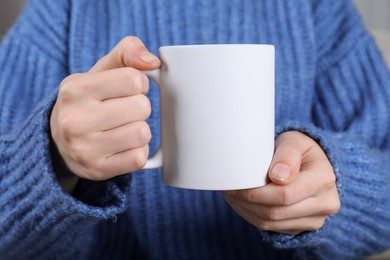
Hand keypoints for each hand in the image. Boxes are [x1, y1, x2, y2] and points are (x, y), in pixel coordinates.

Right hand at [50, 36, 160, 191]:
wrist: (59, 142)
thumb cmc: (88, 100)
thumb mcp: (100, 71)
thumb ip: (127, 52)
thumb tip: (153, 62)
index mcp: (75, 89)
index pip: (134, 79)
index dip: (139, 83)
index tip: (129, 89)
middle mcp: (75, 120)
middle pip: (142, 107)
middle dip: (140, 107)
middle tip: (125, 111)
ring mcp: (85, 149)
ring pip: (142, 133)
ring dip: (140, 129)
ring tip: (123, 128)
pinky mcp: (97, 170)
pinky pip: (139, 158)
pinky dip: (138, 151)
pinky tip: (123, 146)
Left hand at [223, 131, 339, 234]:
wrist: (313, 165)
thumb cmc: (299, 149)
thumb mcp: (294, 141)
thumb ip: (287, 153)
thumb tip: (278, 176)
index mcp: (324, 178)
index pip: (285, 194)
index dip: (257, 193)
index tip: (239, 183)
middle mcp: (325, 203)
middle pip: (276, 212)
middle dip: (247, 202)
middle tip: (229, 189)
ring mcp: (315, 219)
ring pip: (271, 223)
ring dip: (246, 210)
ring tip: (232, 194)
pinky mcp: (302, 227)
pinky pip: (271, 228)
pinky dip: (252, 216)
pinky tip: (242, 203)